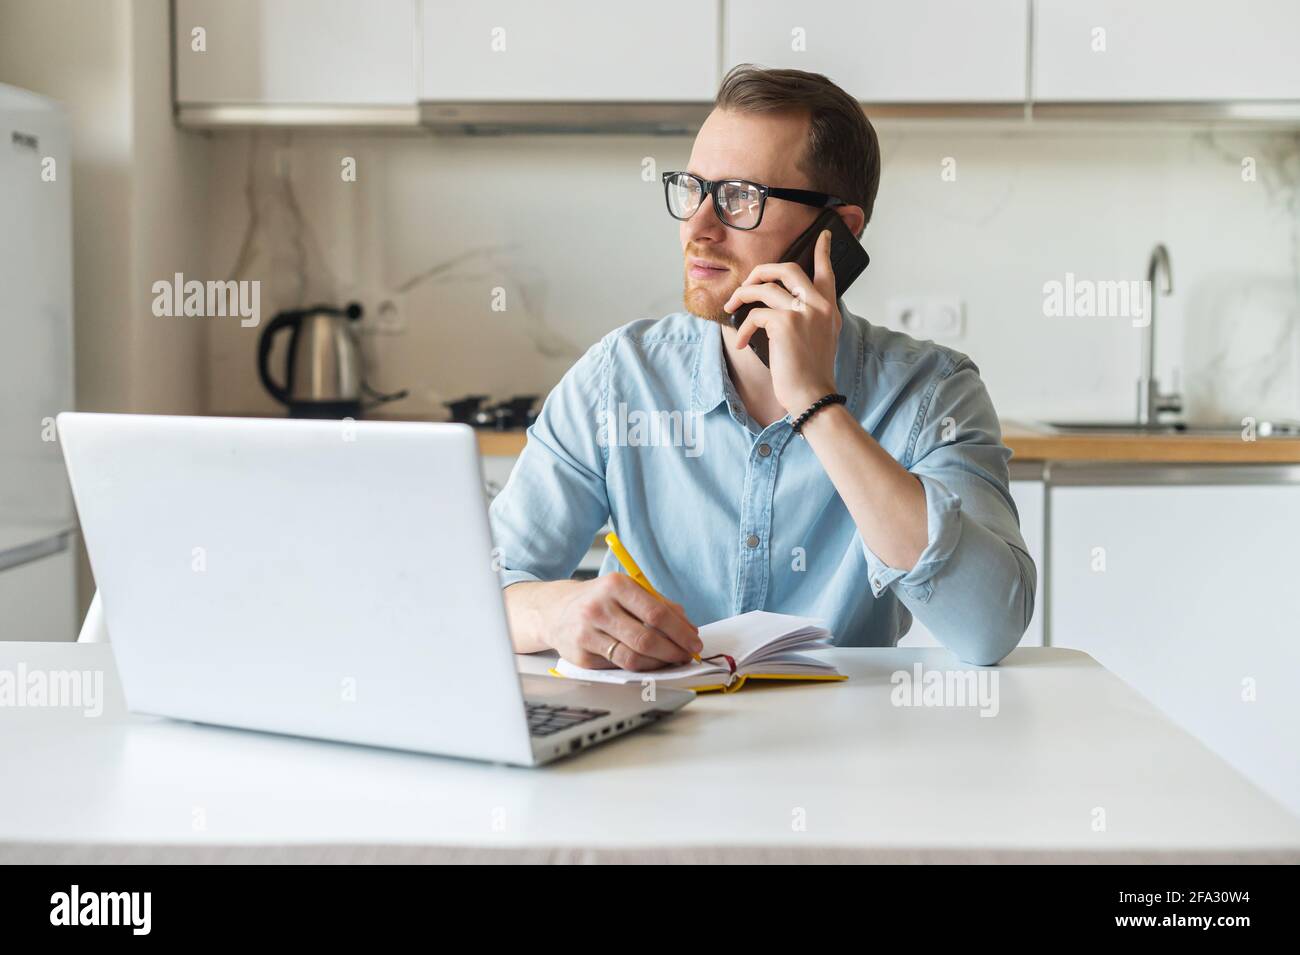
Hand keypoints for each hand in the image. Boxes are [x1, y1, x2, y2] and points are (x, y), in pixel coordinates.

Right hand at [549, 574, 701, 670]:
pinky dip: (639, 668)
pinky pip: (618, 668)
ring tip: (671, 661)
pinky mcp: (581, 657)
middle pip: (646, 639)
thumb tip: (688, 629)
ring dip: (659, 664)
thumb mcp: (627, 590)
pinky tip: (648, 663)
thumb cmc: (600, 600)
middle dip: (674, 651)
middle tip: (686, 655)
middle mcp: (598, 608)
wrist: (555, 610)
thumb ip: (659, 605)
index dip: (681, 632)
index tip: (694, 642)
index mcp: (615, 585)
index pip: (657, 614)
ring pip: (633, 658)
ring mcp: (586, 634)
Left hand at [723, 228, 840, 415]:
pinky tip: (742, 342)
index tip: (822, 235)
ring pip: (764, 287)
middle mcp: (819, 305)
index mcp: (828, 308)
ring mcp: (802, 312)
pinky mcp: (784, 323)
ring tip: (732, 308)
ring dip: (742, 296)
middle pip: (787, 268)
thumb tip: (781, 304)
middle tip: (747, 282)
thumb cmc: (811, 373)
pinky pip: (754, 314)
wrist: (812, 395)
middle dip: (761, 271)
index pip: (827, 271)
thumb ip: (810, 317)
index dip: (822, 251)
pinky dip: (743, 328)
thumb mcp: (820, 339)